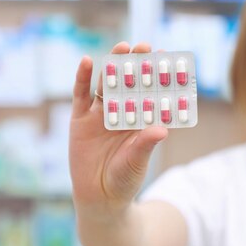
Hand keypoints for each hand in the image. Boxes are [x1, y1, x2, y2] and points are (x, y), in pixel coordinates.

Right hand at [69, 42, 167, 223]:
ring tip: (122, 47)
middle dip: (136, 64)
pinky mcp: (80, 120)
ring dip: (113, 66)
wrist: (99, 199)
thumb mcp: (137, 162)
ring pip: (106, 84)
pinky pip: (80, 95)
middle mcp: (121, 113)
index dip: (156, 76)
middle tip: (145, 46)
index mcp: (139, 120)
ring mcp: (99, 115)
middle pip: (128, 83)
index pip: (149, 93)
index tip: (166, 57)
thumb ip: (146, 144)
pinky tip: (88, 62)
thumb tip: (162, 129)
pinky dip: (82, 78)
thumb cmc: (124, 180)